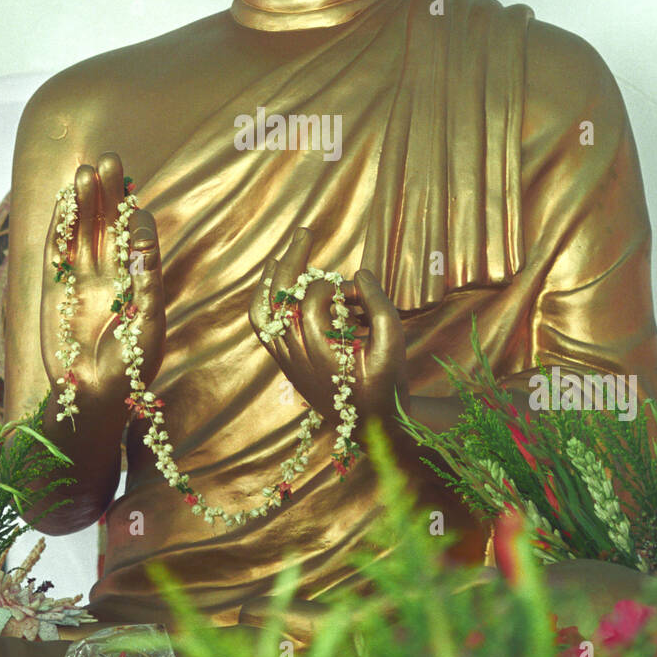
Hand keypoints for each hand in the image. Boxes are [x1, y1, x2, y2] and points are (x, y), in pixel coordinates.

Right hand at [40, 153, 164, 414]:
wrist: (92, 398)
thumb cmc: (130, 366)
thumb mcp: (149, 322)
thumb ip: (147, 277)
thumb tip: (141, 231)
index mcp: (138, 280)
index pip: (135, 237)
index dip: (133, 216)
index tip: (133, 202)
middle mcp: (111, 274)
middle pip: (108, 224)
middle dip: (108, 194)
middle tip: (109, 159)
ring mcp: (81, 278)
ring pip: (83, 231)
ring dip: (84, 202)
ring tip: (86, 171)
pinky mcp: (54, 288)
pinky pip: (58, 250)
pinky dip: (60, 225)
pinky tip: (65, 199)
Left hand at [249, 228, 409, 426]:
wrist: (373, 425)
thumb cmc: (387, 383)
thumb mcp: (394, 344)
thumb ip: (379, 305)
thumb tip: (359, 273)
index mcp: (320, 348)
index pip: (316, 297)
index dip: (339, 285)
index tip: (361, 294)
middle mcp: (295, 352)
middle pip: (282, 295)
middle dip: (294, 259)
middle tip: (305, 231)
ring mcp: (286, 358)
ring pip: (264, 310)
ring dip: (271, 279)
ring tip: (280, 254)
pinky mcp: (285, 362)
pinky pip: (263, 327)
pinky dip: (264, 302)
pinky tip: (272, 282)